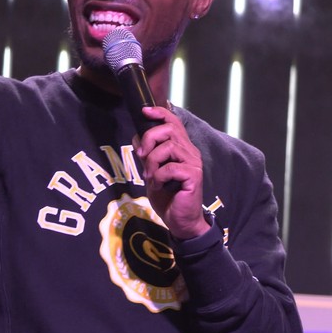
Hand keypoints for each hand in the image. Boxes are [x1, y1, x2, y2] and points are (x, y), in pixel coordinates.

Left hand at [133, 105, 210, 240]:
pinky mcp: (194, 176)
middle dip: (150, 138)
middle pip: (169, 129)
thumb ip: (147, 155)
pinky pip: (171, 167)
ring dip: (153, 161)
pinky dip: (159, 176)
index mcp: (181, 148)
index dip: (159, 113)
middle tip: (142, 156)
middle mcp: (190, 152)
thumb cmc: (168, 198)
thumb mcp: (152, 173)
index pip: (173, 121)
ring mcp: (194, 163)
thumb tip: (137, 138)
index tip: (145, 111)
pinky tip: (160, 185)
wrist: (180, 221)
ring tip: (151, 176)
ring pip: (169, 147)